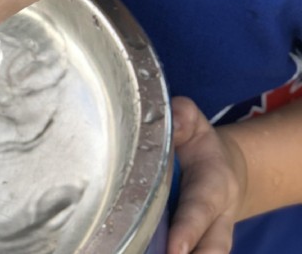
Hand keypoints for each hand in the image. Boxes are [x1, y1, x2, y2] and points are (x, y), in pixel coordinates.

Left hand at [167, 96, 247, 253]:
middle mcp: (217, 217)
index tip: (175, 248)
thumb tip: (171, 125)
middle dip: (192, 253)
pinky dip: (165, 252)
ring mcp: (208, 235)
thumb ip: (183, 117)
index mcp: (214, 185)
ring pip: (207, 252)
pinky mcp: (194, 241)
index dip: (188, 229)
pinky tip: (138, 251)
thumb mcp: (193, 123)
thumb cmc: (197, 144)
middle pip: (213, 245)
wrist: (220, 168)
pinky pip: (187, 250)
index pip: (200, 210)